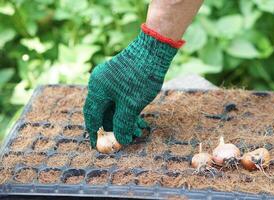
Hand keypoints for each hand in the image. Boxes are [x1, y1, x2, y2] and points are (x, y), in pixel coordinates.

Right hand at [83, 28, 178, 147]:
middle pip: (104, 112)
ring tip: (139, 130)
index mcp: (97, 90)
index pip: (91, 116)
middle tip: (129, 138)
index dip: (94, 133)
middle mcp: (100, 84)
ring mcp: (110, 80)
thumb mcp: (132, 105)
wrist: (153, 50)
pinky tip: (139, 119)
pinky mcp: (120, 78)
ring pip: (114, 106)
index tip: (97, 146)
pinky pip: (121, 99)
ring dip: (125, 120)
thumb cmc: (141, 77)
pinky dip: (128, 110)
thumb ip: (123, 124)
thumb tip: (121, 140)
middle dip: (116, 127)